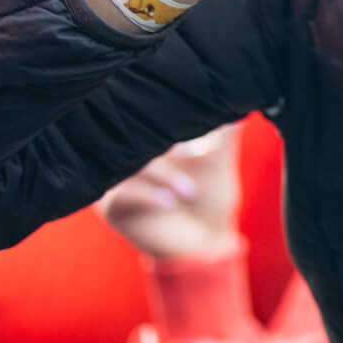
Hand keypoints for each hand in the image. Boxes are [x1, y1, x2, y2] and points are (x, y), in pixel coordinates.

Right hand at [99, 127, 242, 259]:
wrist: (204, 240)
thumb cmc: (210, 196)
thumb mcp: (218, 160)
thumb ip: (223, 131)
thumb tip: (232, 103)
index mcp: (151, 140)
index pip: (150, 118)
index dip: (172, 120)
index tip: (200, 136)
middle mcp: (130, 157)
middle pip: (136, 138)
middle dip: (167, 145)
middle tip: (197, 157)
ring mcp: (118, 180)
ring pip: (130, 165)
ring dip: (163, 176)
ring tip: (190, 191)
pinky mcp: (111, 205)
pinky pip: (121, 194)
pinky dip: (148, 195)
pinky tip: (170, 202)